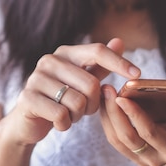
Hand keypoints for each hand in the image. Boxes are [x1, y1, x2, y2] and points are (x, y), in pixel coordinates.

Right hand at [0, 38, 140, 145]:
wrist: (27, 121)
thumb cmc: (61, 98)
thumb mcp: (83, 81)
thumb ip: (100, 64)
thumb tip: (120, 41)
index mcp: (66, 53)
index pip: (97, 51)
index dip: (119, 62)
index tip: (137, 74)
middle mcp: (49, 60)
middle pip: (92, 83)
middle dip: (94, 104)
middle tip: (85, 109)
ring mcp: (36, 78)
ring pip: (78, 102)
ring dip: (78, 116)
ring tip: (69, 114)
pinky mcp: (27, 98)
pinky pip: (61, 115)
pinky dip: (65, 124)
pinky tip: (58, 122)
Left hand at [99, 84, 165, 165]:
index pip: (150, 133)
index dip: (135, 116)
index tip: (123, 96)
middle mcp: (156, 158)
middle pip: (128, 138)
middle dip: (114, 114)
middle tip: (108, 89)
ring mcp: (141, 158)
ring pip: (116, 139)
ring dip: (107, 116)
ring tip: (104, 92)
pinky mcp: (132, 153)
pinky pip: (114, 138)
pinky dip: (107, 119)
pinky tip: (105, 101)